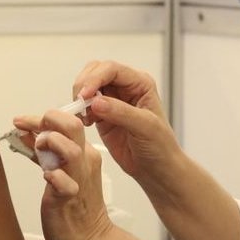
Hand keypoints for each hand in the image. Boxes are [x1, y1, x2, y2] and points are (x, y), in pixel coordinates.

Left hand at [31, 110, 112, 239]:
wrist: (88, 239)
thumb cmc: (73, 207)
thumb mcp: (59, 170)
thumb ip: (44, 152)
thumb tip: (26, 133)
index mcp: (84, 153)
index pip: (67, 122)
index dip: (42, 117)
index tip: (21, 120)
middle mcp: (84, 162)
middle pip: (73, 126)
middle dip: (48, 119)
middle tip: (30, 127)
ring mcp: (79, 179)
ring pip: (71, 150)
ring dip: (51, 143)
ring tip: (37, 147)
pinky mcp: (70, 198)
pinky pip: (65, 184)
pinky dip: (54, 176)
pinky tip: (45, 176)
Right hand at [73, 61, 181, 184]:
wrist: (156, 170)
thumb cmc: (160, 147)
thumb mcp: (146, 128)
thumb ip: (121, 112)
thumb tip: (96, 102)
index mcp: (140, 83)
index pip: (112, 69)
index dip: (95, 78)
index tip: (84, 95)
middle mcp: (125, 87)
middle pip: (96, 71)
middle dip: (84, 84)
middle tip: (78, 103)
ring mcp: (112, 100)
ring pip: (88, 86)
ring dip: (80, 97)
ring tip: (83, 115)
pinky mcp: (102, 115)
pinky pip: (85, 105)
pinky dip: (79, 111)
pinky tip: (85, 122)